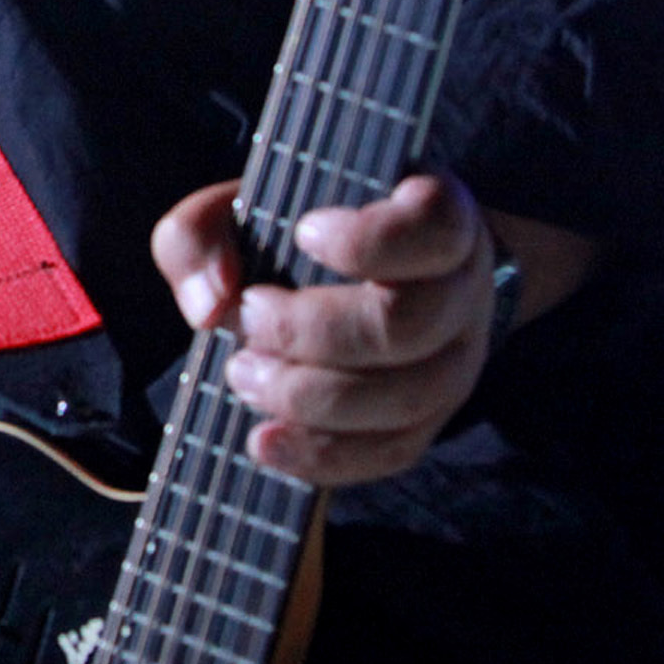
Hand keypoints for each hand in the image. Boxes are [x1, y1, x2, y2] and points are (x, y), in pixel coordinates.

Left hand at [151, 171, 492, 486]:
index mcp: (437, 219)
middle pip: (405, 325)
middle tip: (248, 319)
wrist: (361, 279)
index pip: (435, 227)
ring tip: (244, 374)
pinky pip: (391, 451)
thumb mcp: (247, 209)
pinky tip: (264, 441)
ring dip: (308, 396)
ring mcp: (456, 362)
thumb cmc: (306, 234)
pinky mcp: (431, 420)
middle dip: (309, 332)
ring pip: (404, 398)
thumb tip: (211, 306)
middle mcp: (460, 292)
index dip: (370, 239)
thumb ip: (202, 233)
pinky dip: (322, 455)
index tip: (304, 233)